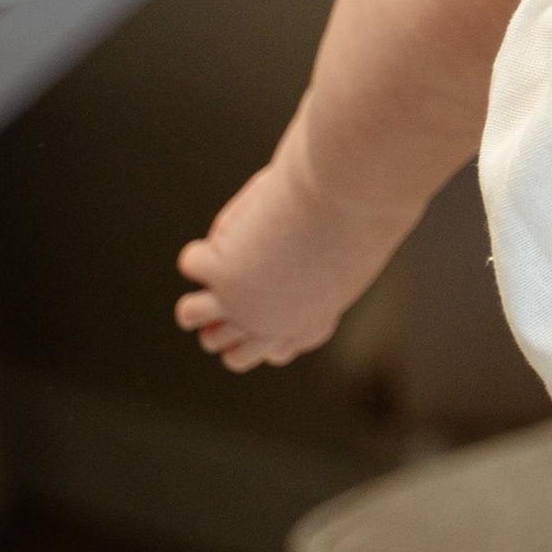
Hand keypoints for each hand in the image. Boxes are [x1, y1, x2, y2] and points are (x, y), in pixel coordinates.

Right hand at [175, 144, 393, 370]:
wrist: (349, 200)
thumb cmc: (360, 219)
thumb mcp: (350, 254)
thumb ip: (322, 267)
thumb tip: (290, 261)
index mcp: (309, 323)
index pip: (275, 351)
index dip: (264, 334)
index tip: (267, 310)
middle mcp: (270, 325)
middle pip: (227, 350)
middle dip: (222, 325)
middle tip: (234, 289)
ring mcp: (240, 301)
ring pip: (192, 314)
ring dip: (198, 296)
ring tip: (216, 270)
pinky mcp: (220, 269)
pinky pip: (191, 262)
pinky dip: (203, 247)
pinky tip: (230, 231)